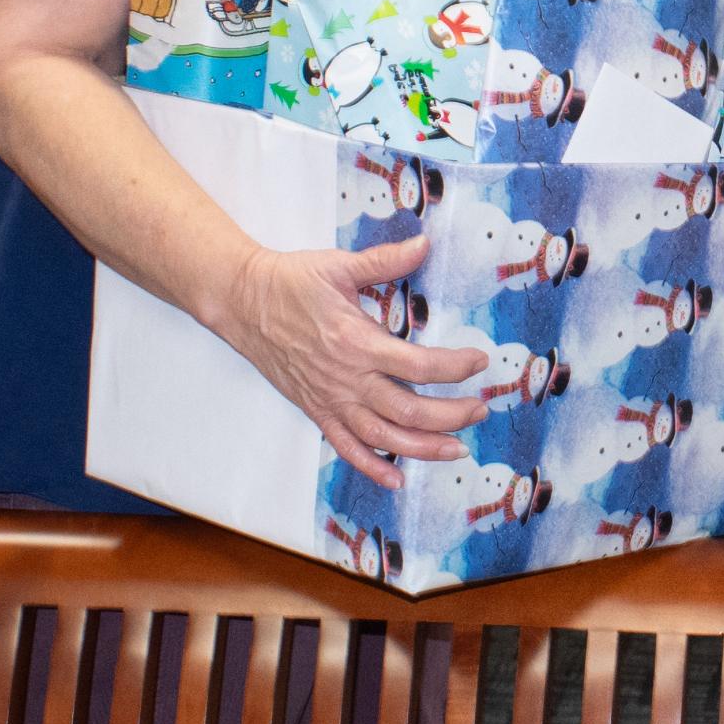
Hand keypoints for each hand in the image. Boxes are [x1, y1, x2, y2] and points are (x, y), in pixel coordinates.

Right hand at [217, 236, 489, 489]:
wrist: (243, 303)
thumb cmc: (291, 282)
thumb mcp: (340, 265)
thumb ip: (386, 260)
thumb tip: (426, 243)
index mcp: (358, 341)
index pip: (420, 366)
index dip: (456, 367)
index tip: (480, 361)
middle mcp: (348, 379)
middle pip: (410, 411)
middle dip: (453, 415)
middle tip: (480, 409)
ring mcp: (331, 400)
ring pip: (385, 437)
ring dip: (425, 448)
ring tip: (457, 449)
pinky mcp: (316, 410)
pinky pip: (346, 447)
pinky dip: (372, 468)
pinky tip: (396, 480)